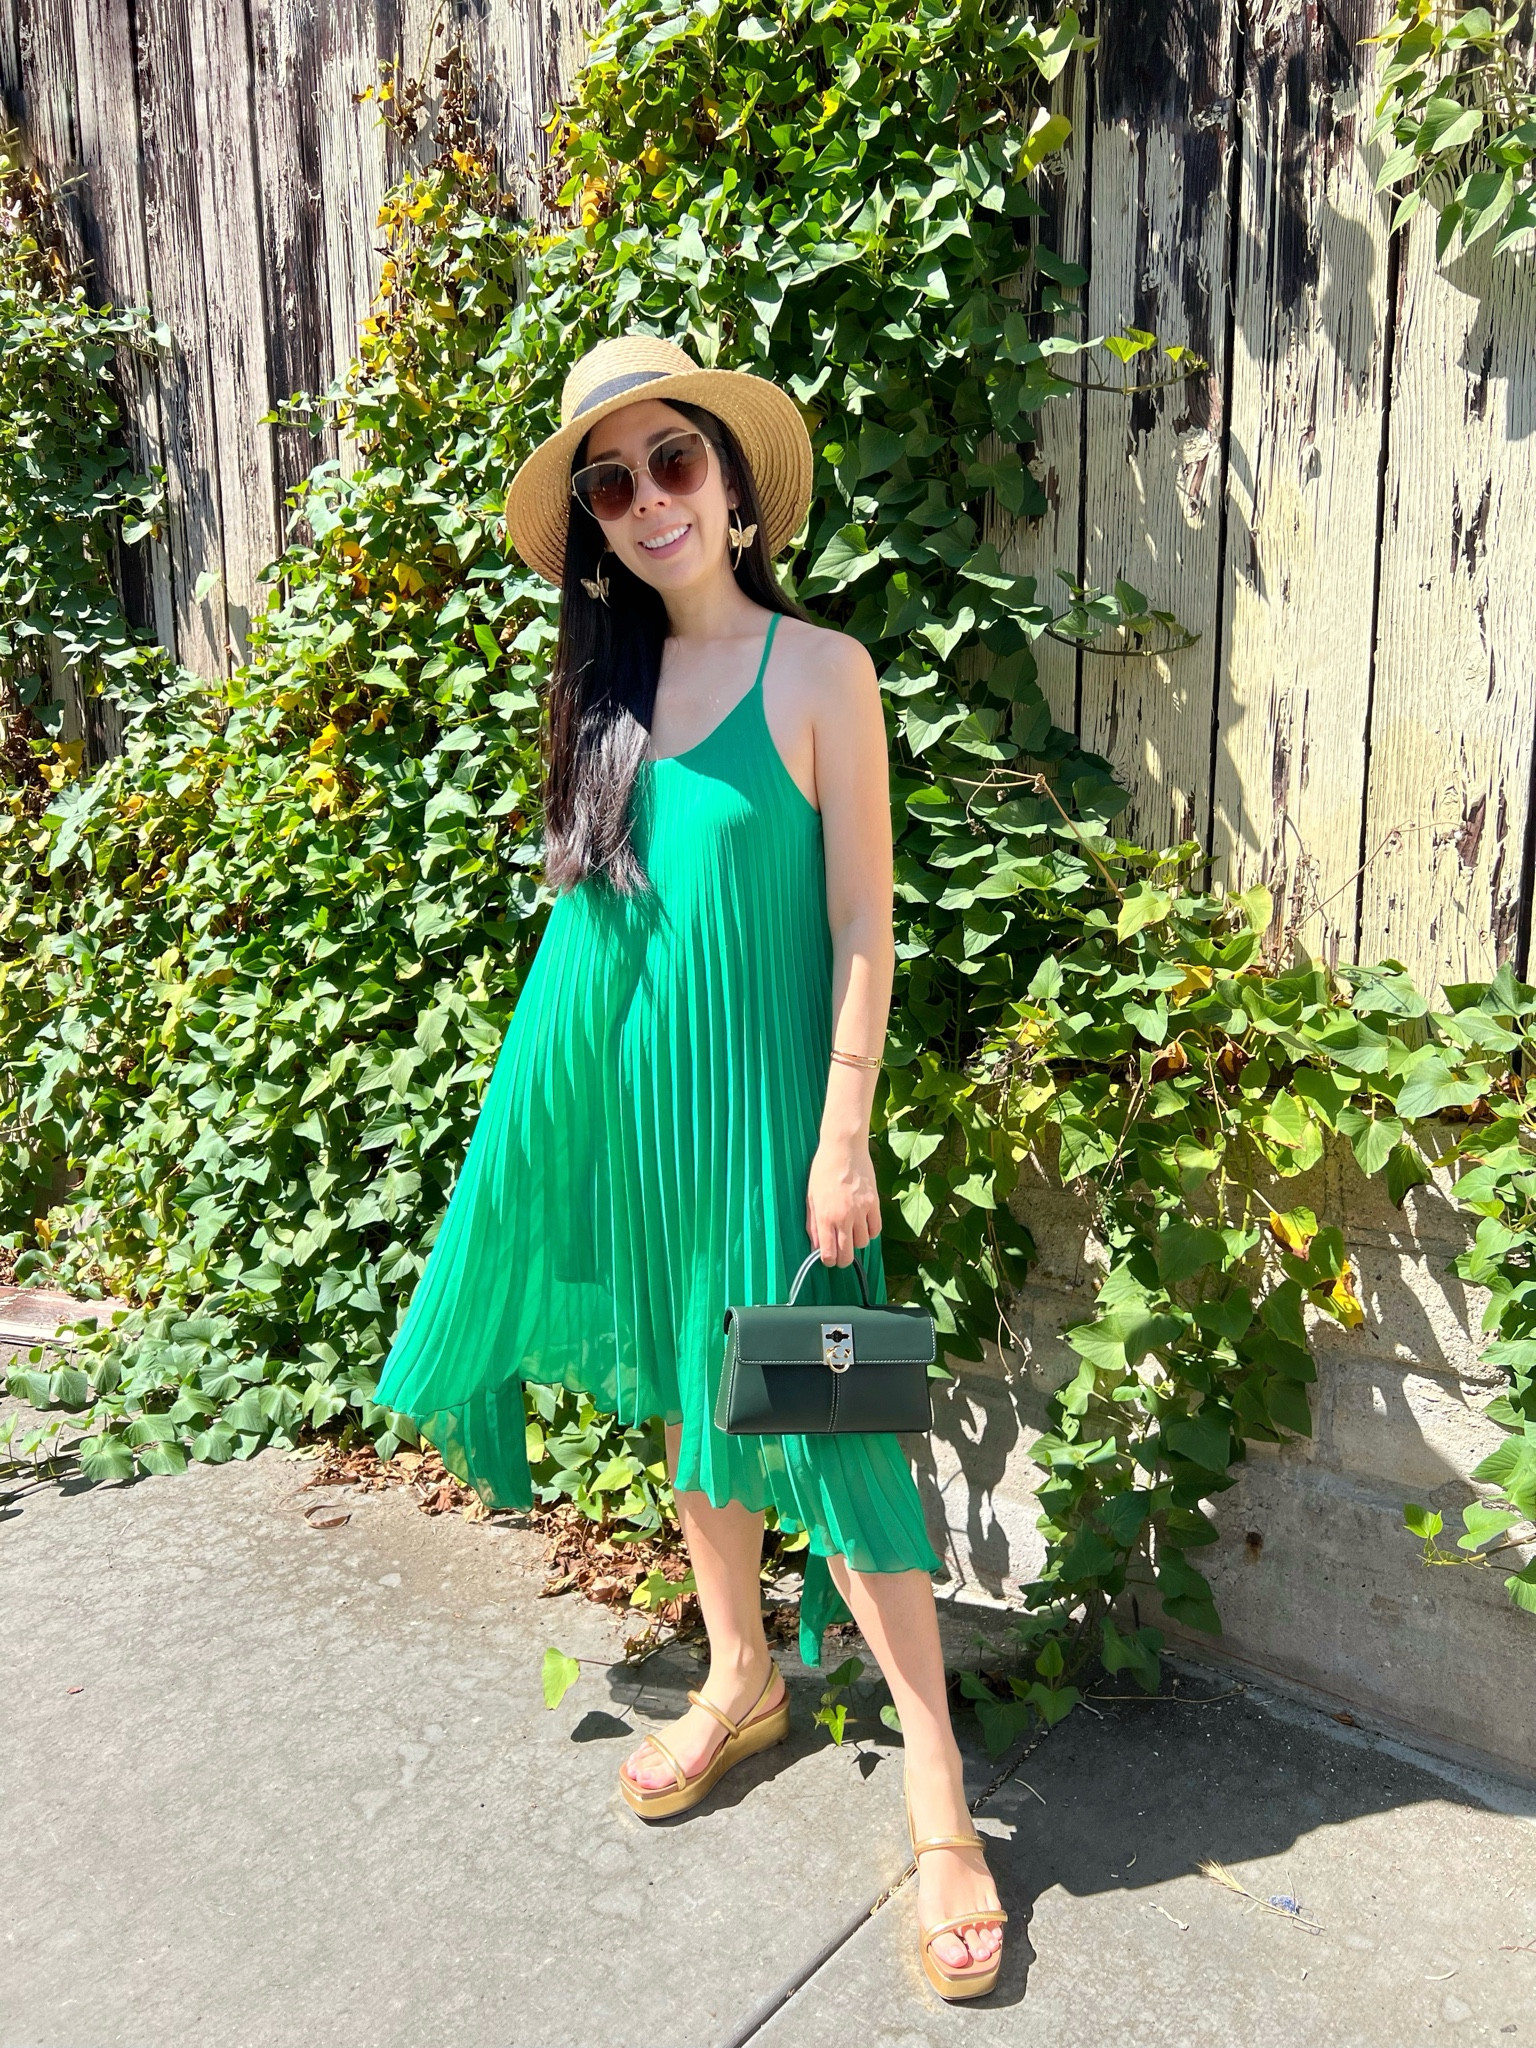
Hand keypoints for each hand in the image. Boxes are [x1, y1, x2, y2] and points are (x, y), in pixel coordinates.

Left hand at [806, 1136, 880, 1264]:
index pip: (828, 1253)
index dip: (829, 1261)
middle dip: (843, 1260)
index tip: (828, 1259)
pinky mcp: (874, 1203)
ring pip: (863, 1243)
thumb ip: (813, 1224)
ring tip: (851, 1234)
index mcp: (825, 1216)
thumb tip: (816, 1246)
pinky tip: (863, 1226)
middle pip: (847, 1254)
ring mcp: (861, 1211)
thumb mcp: (811, 1197)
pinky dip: (870, 1232)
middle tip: (841, 1257)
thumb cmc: (823, 1170)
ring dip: (856, 1243)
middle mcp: (843, 1217)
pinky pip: (876, 1229)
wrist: (843, 1148)